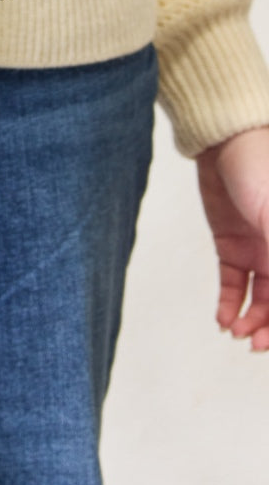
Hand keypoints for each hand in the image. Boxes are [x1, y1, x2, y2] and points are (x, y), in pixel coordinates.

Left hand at [195, 125, 268, 349]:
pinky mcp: (232, 246)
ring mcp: (260, 251)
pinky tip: (225, 320)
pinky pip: (235, 286)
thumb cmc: (260, 165)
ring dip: (252, 321)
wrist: (222, 139)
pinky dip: (231, 305)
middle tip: (256, 344)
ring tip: (237, 332)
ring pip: (262, 301)